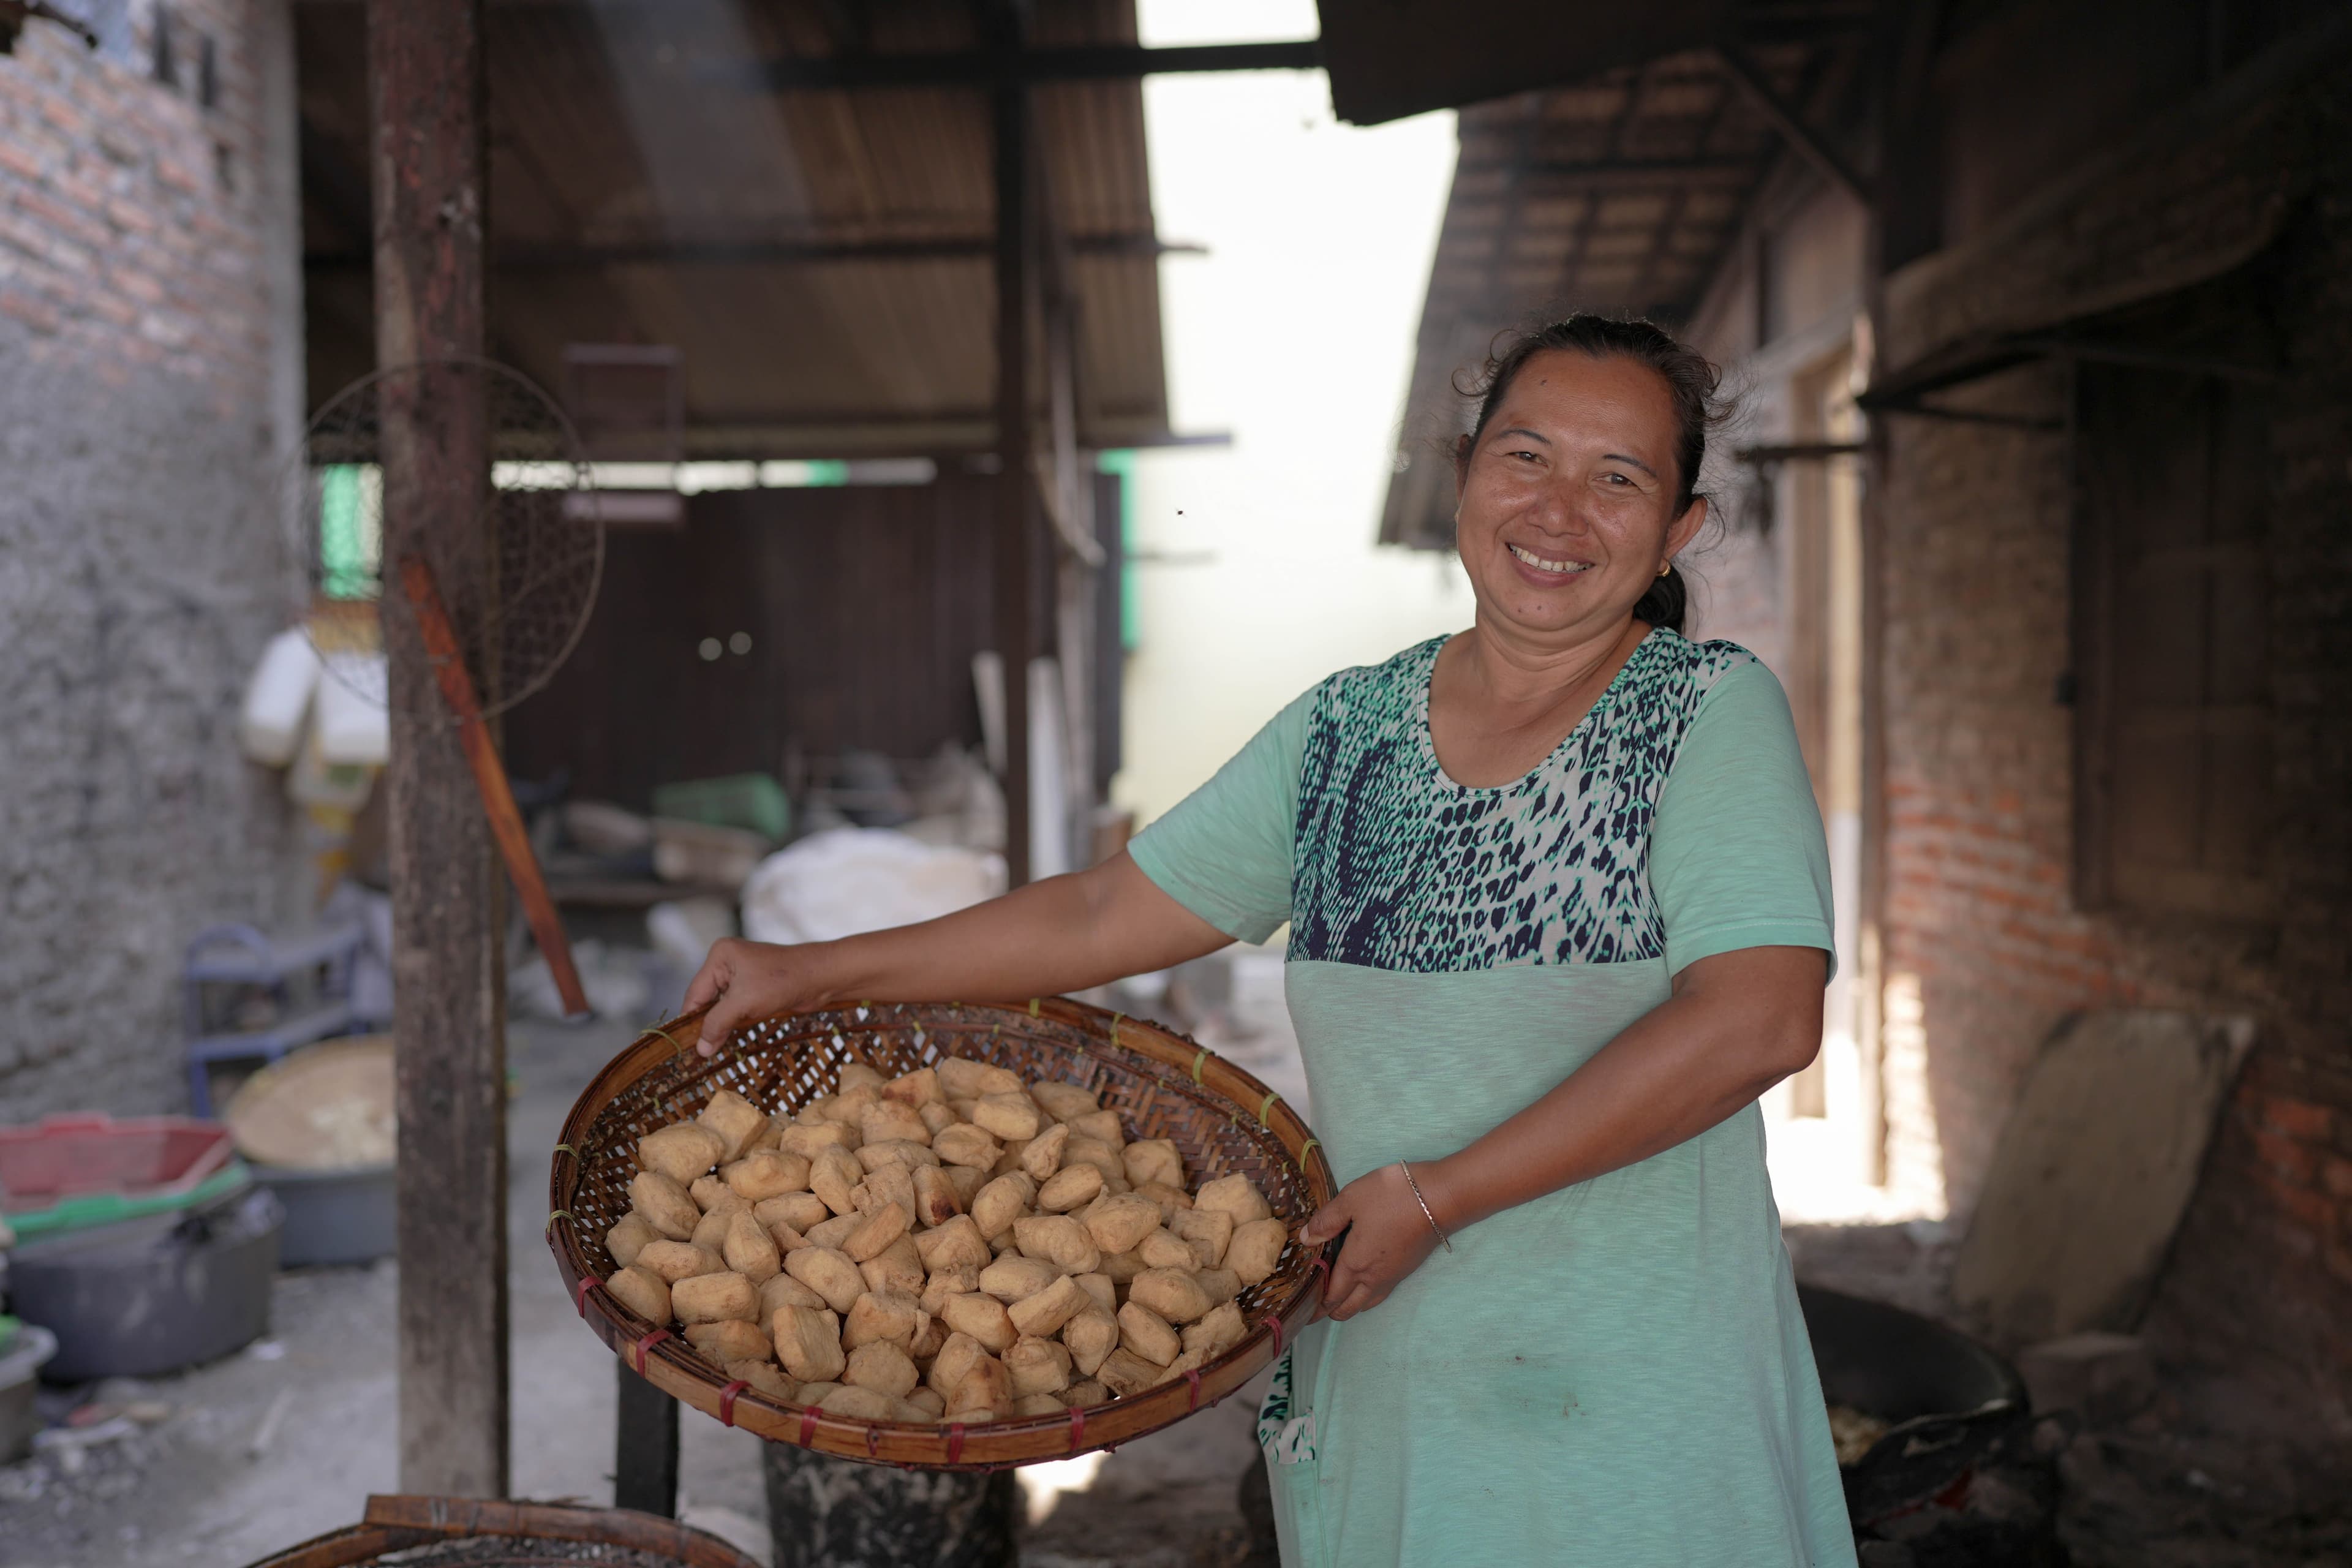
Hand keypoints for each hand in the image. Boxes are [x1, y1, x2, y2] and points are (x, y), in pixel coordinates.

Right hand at [681, 938, 827, 1055]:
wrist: (821, 977)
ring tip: (711, 1049)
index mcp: (720, 956)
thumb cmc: (783, 982)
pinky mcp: (754, 987)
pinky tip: (728, 1038)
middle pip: (706, 999)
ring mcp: (741, 974)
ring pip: (721, 1006)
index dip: (691, 1020)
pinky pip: (735, 1007)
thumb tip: (700, 1049)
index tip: (686, 1047)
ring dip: (720, 1025)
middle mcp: (727, 962)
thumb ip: (718, 1024)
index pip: (695, 993)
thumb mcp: (744, 1003)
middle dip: (706, 1024)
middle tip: (700, 1052)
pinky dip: (732, 1022)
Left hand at [1297, 1162, 1444, 1321]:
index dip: (1316, 1305)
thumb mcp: (1351, 1199)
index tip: (1303, 1311)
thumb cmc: (1392, 1196)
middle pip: (1348, 1307)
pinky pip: (1381, 1294)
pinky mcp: (1407, 1269)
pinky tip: (1365, 1286)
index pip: (1331, 1294)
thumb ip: (1326, 1221)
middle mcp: (1373, 1277)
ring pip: (1366, 1303)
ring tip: (1337, 1301)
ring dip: (1349, 1306)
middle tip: (1314, 1311)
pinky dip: (1366, 1298)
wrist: (1440, 1199)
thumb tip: (1305, 1239)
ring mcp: (1393, 1276)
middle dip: (1330, 1311)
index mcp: (1355, 1263)